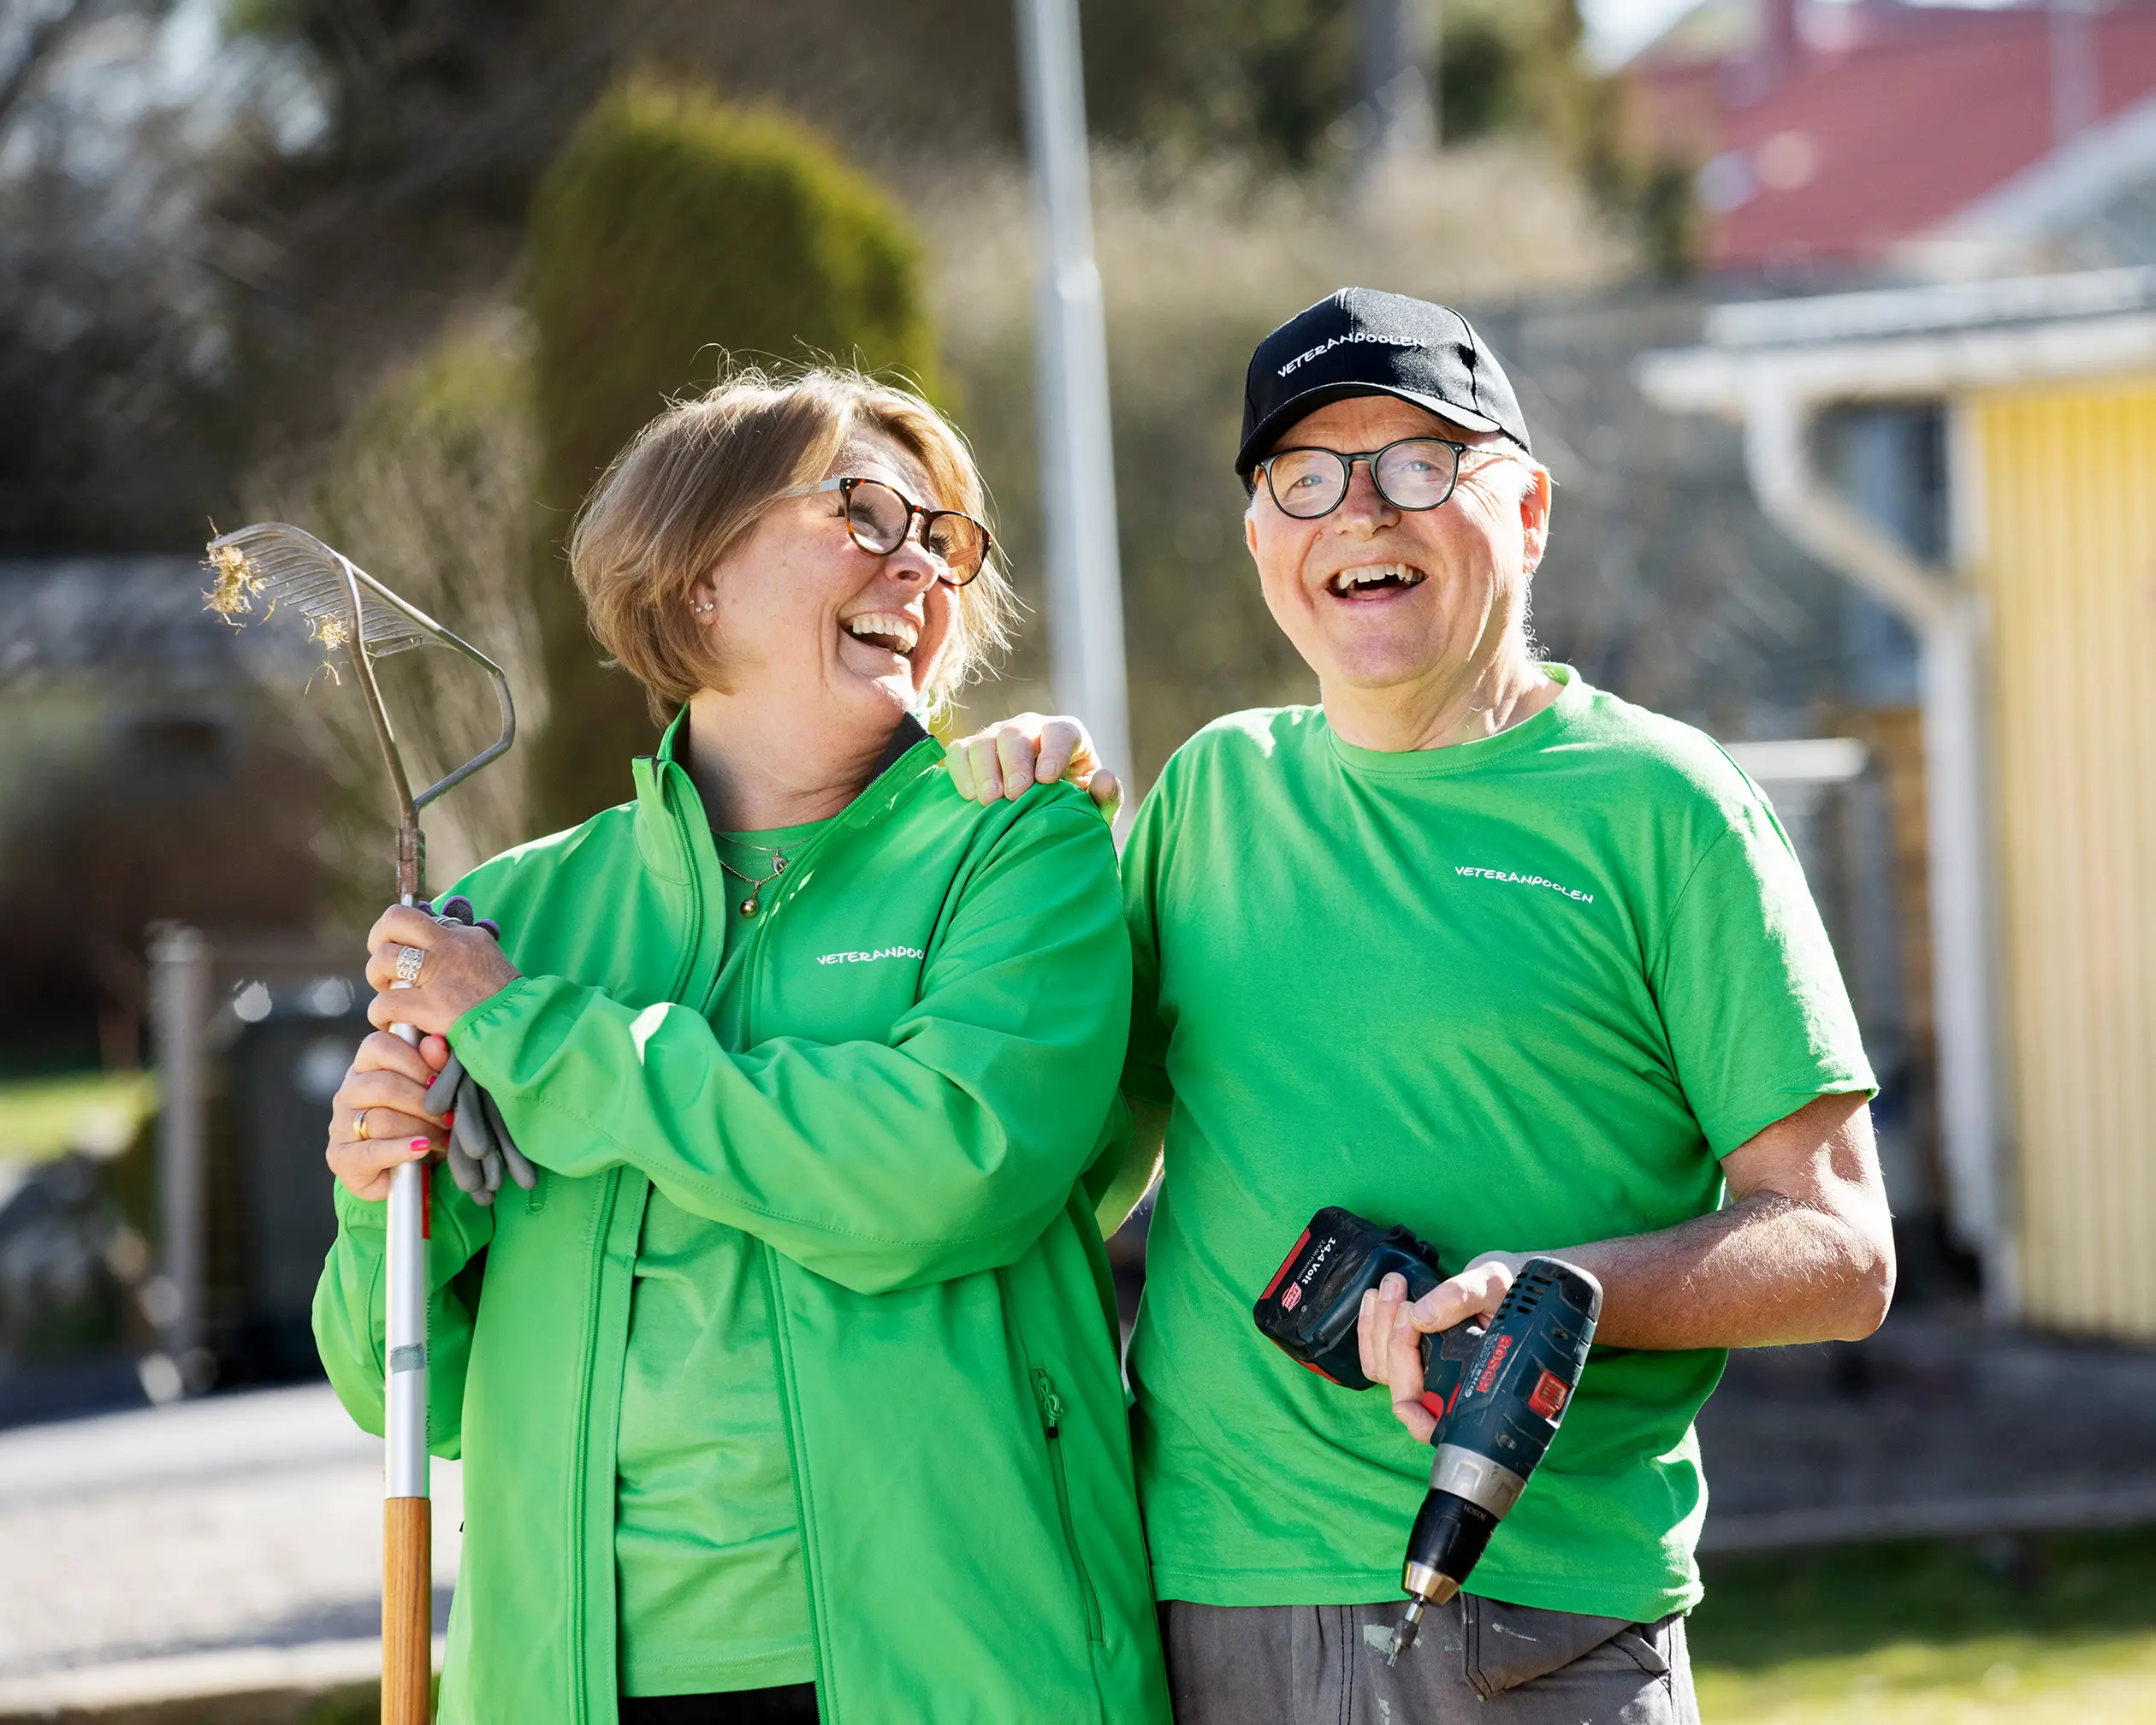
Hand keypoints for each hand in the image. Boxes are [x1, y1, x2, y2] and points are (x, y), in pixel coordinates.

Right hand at [327, 1030, 452, 1201]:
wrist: (407, 1174)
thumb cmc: (425, 1123)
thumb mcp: (436, 1094)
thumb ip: (436, 1065)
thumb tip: (436, 1042)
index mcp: (368, 1066)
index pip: (378, 1045)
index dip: (414, 1060)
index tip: (440, 1080)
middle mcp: (349, 1091)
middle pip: (382, 1085)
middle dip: (423, 1102)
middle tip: (449, 1116)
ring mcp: (340, 1124)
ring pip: (380, 1119)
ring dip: (420, 1129)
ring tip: (444, 1138)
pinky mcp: (340, 1157)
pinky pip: (372, 1151)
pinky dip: (401, 1150)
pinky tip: (422, 1148)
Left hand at [364, 903, 518, 1037]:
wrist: (520, 1026)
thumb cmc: (505, 1000)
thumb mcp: (486, 957)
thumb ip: (460, 946)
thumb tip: (436, 938)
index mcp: (462, 936)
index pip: (416, 917)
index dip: (397, 931)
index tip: (396, 946)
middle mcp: (448, 947)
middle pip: (394, 921)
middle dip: (378, 940)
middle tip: (383, 964)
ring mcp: (438, 975)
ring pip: (383, 959)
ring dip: (376, 977)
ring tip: (386, 992)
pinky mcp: (429, 1006)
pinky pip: (386, 1002)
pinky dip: (381, 1013)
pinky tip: (388, 1021)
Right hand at [945, 713, 1120, 820]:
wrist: (1038, 818)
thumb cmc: (1071, 809)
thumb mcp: (1095, 809)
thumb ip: (1106, 797)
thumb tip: (1105, 779)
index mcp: (1065, 736)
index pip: (1061, 733)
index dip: (1054, 751)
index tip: (1048, 779)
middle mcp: (1030, 729)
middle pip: (1016, 733)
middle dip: (1015, 763)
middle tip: (1015, 794)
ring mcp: (997, 738)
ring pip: (984, 741)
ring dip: (985, 770)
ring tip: (990, 801)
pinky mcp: (971, 752)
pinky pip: (959, 752)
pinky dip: (961, 771)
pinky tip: (971, 797)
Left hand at [1357, 1252, 1521, 1443]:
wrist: (1497, 1282)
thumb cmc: (1501, 1291)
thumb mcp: (1491, 1286)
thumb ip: (1462, 1298)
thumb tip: (1421, 1316)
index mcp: (1474, 1382)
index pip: (1443, 1423)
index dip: (1421, 1423)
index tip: (1407, 1406)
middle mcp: (1445, 1384)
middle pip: (1404, 1388)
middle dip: (1395, 1341)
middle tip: (1401, 1294)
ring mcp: (1422, 1371)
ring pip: (1384, 1370)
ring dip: (1378, 1328)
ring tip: (1391, 1287)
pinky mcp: (1405, 1354)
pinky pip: (1375, 1354)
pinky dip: (1369, 1328)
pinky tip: (1374, 1299)